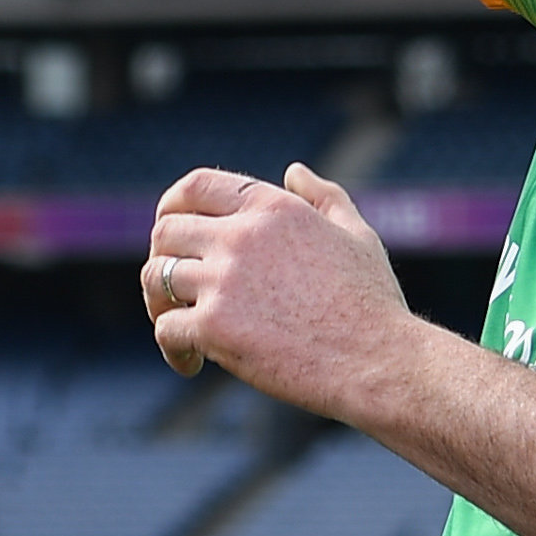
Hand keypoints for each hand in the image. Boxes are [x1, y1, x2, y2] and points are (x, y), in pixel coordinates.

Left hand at [143, 163, 411, 408]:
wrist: (378, 361)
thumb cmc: (373, 304)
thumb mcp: (357, 235)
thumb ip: (324, 197)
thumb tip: (295, 171)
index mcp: (273, 207)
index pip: (196, 185)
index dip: (172, 206)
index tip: (170, 233)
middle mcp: (241, 236)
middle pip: (166, 231)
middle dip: (162, 259)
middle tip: (174, 291)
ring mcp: (224, 280)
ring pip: (156, 277)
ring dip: (157, 303)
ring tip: (179, 326)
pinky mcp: (215, 327)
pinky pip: (165, 329)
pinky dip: (172, 348)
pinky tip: (192, 364)